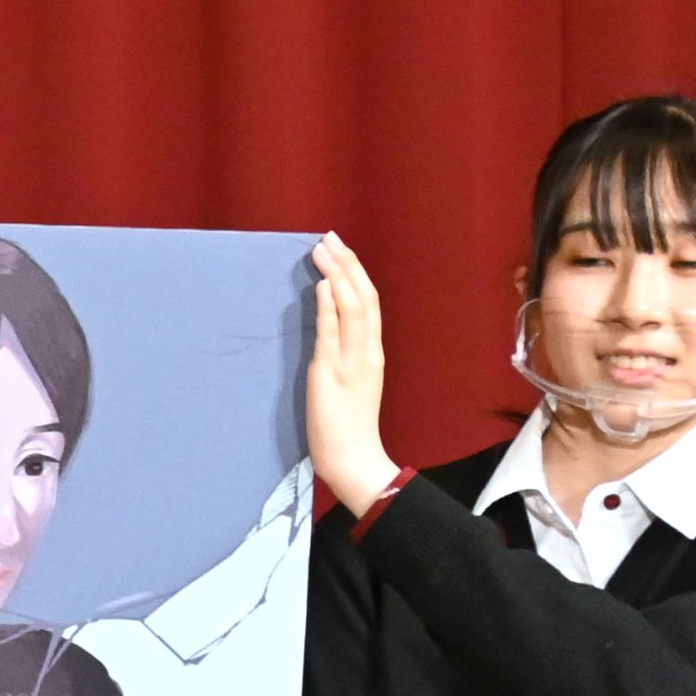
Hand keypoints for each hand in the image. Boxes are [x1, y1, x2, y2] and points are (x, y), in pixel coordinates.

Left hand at [303, 235, 399, 515]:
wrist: (353, 458)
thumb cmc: (347, 425)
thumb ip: (343, 352)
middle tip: (330, 237)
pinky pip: (333, 334)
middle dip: (347, 264)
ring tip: (323, 251)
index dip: (356, 273)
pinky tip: (322, 286)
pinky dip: (329, 308)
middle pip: (364, 297)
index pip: (369, 303)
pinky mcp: (332, 375)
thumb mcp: (349, 381)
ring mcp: (352, 361)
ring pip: (353, 308)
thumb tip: (330, 322)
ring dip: (337, 276)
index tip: (341, 249)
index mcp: (372, 352)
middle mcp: (367, 351)